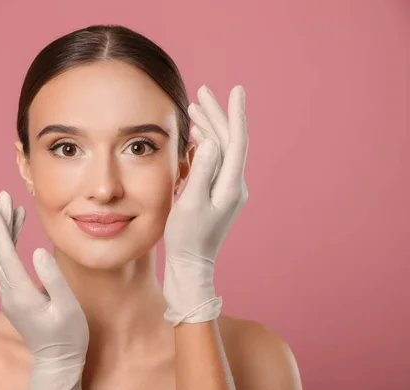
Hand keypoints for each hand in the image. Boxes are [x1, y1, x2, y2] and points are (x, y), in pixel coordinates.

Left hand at [0, 191, 88, 389]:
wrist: (58, 361)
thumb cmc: (68, 335)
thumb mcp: (66, 306)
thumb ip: (52, 278)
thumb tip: (36, 251)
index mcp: (20, 293)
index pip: (5, 253)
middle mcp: (9, 294)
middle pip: (0, 252)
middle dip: (1, 223)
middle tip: (2, 198)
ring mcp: (9, 298)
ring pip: (2, 258)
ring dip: (6, 233)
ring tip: (13, 211)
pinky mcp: (14, 299)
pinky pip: (6, 266)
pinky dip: (9, 247)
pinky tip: (16, 237)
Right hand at [163, 85, 248, 325]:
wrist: (190, 264)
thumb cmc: (187, 237)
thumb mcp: (191, 204)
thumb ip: (202, 171)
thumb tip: (210, 142)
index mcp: (231, 185)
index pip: (237, 141)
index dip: (235, 114)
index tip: (236, 90)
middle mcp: (234, 184)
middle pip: (228, 141)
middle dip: (216, 115)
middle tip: (201, 93)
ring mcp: (227, 189)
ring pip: (221, 150)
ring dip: (209, 128)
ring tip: (194, 109)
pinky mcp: (217, 193)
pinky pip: (214, 162)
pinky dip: (204, 145)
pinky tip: (194, 137)